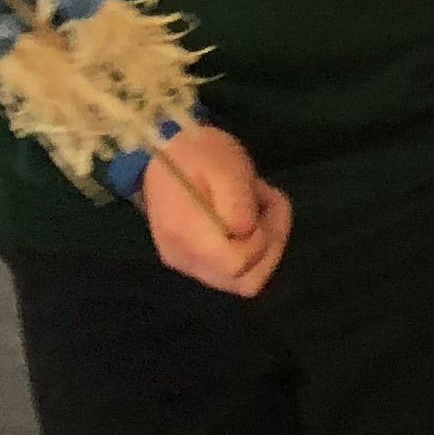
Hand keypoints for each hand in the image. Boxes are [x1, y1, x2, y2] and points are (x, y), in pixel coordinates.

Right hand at [143, 121, 290, 295]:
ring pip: (244, 280)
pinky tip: (248, 216)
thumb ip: (237, 202)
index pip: (237, 265)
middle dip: (271, 243)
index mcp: (188, 234)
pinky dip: (252, 247)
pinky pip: (234, 271)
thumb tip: (246, 232)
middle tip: (268, 203)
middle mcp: (185, 259)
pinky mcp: (195, 262)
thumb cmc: (197, 154)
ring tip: (260, 206)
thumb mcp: (225, 165)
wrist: (162, 154)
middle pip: (246, 281)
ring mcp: (188, 265)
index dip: (260, 242)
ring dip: (266, 245)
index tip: (258, 208)